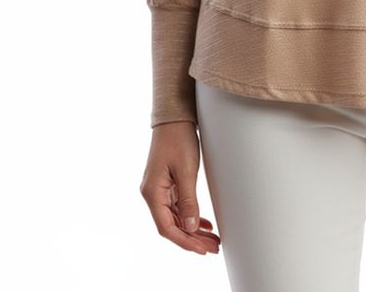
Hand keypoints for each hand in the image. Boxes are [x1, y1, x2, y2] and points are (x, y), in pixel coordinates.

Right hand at [140, 121, 220, 254]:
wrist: (174, 117)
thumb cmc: (178, 138)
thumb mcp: (186, 170)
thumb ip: (188, 200)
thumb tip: (190, 227)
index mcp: (152, 193)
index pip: (166, 227)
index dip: (185, 241)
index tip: (202, 249)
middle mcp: (153, 194)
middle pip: (172, 225)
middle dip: (192, 239)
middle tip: (213, 247)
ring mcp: (159, 189)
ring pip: (176, 217)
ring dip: (193, 229)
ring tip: (212, 239)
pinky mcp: (166, 184)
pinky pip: (177, 207)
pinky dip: (190, 216)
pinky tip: (203, 223)